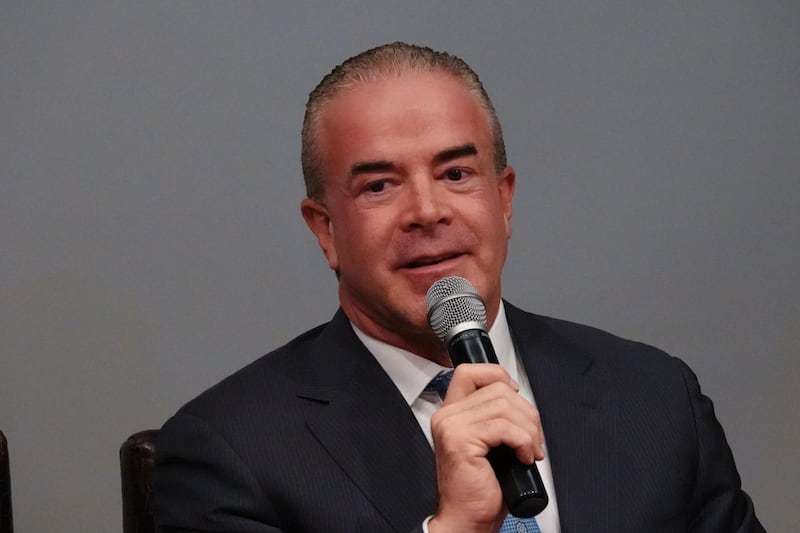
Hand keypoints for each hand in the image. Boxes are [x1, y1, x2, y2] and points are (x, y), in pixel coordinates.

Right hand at [427, 364, 543, 532]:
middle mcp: (447, 415)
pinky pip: (504, 427)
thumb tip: (521, 404)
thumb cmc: (480, 488)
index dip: (498, 375)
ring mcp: (451, 426)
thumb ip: (495, 418)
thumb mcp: (490, 444)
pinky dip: (523, 441)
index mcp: (452, 412)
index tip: (516, 396)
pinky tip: (524, 457)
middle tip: (533, 440)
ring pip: (504, 406)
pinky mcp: (461, 440)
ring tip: (531, 450)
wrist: (467, 520)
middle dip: (527, 413)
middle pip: (498, 388)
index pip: (471, 372)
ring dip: (528, 429)